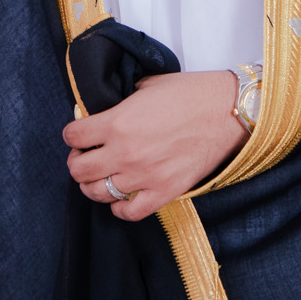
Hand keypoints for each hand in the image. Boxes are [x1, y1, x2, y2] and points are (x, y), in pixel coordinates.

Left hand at [63, 70, 248, 220]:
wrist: (227, 112)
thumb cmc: (190, 94)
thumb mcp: (146, 86)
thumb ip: (119, 101)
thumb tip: (103, 110)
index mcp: (117, 122)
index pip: (73, 136)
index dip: (73, 135)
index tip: (79, 135)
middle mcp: (125, 152)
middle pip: (78, 170)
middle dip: (77, 162)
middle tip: (86, 156)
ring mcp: (143, 176)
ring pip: (97, 193)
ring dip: (94, 185)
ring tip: (101, 176)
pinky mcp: (163, 192)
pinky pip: (129, 213)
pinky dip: (119, 208)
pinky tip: (122, 197)